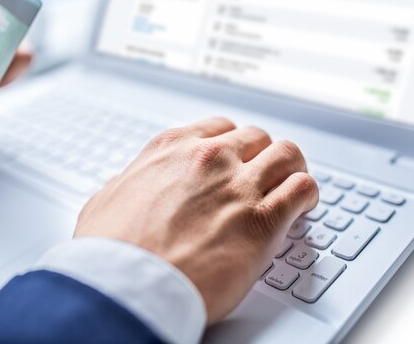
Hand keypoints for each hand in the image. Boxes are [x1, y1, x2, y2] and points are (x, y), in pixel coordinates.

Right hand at [75, 117, 317, 323]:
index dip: (232, 143)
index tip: (236, 155)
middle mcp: (209, 158)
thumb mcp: (107, 200)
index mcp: (172, 149)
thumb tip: (128, 185)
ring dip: (290, 167)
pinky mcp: (263, 220)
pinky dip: (307, 193)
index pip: (218, 128)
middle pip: (255, 138)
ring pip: (286, 154)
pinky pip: (302, 189)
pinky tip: (303, 205)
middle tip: (263, 173)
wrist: (128, 285)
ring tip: (291, 182)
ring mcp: (239, 185)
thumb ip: (127, 185)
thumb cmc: (112, 250)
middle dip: (261, 155)